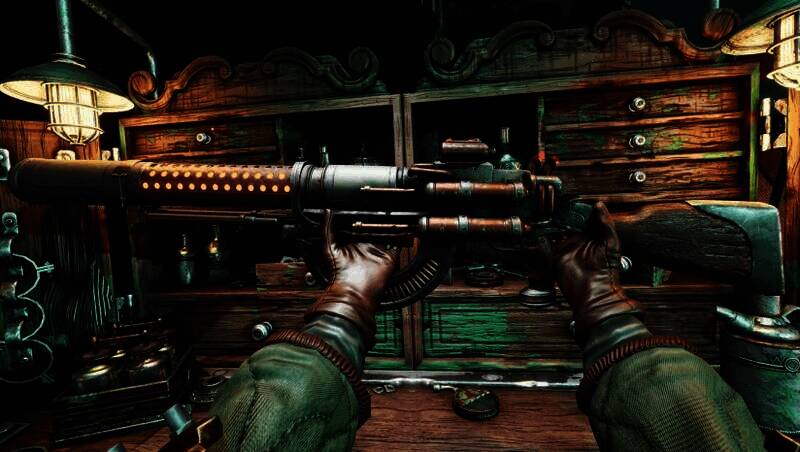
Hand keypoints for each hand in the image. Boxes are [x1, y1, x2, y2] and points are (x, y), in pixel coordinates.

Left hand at [305, 210, 397, 348]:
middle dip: (378, 221)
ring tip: (395, 214)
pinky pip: (398, 247)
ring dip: (391, 228)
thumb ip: (327, 229)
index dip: (362, 218)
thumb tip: (327, 212)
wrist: (351, 292)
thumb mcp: (328, 247)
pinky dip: (403, 239)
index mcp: (352, 244)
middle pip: (374, 230)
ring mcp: (378, 253)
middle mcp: (366, 248)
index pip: (359, 228)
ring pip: (387, 236)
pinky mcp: (388, 260)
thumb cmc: (337, 273)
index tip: (366, 205)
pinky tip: (405, 230)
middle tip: (383, 207)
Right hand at [555, 202, 642, 343]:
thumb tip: (599, 205)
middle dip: (563, 215)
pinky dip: (544, 237)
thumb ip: (605, 223)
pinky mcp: (556, 257)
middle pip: (568, 223)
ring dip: (553, 224)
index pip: (584, 218)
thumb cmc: (608, 271)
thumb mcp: (611, 242)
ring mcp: (567, 249)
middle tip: (559, 205)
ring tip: (549, 213)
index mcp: (593, 237)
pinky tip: (543, 229)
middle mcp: (579, 242)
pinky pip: (548, 244)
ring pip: (557, 232)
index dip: (579, 209)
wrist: (595, 293)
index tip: (573, 200)